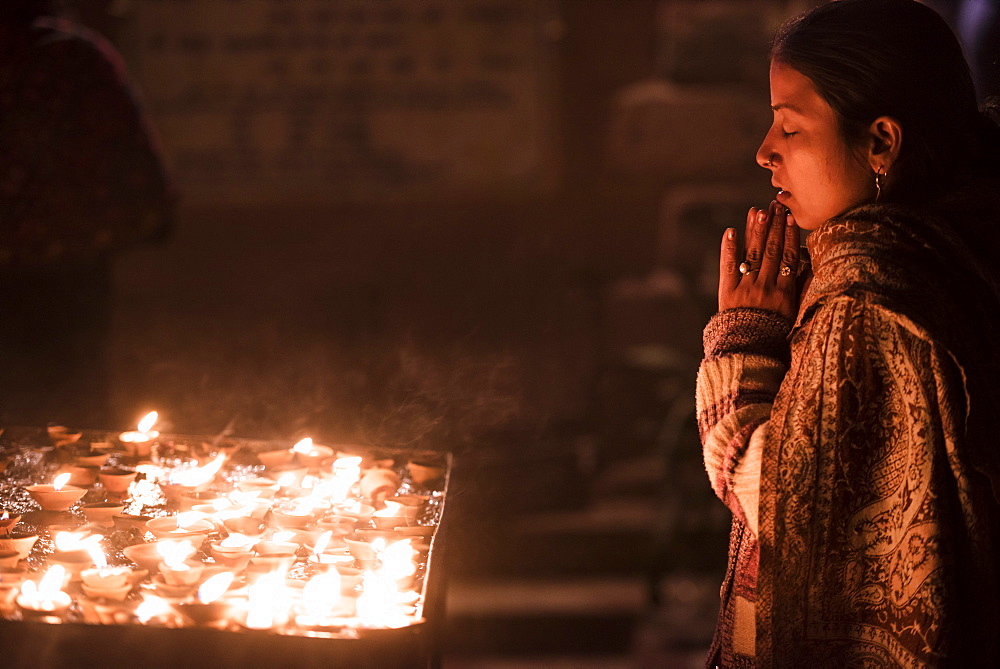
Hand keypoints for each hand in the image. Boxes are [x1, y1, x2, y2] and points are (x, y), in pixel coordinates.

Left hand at [718, 201, 800, 321]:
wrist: (748, 350)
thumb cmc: (774, 333)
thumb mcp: (794, 314)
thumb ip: (801, 290)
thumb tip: (810, 267)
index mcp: (785, 292)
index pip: (789, 257)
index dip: (790, 235)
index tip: (790, 217)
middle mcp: (766, 286)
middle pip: (772, 250)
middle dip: (774, 226)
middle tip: (775, 205)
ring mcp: (746, 287)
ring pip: (753, 254)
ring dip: (756, 231)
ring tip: (758, 211)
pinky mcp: (728, 291)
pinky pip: (728, 266)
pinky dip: (729, 248)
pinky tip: (731, 230)